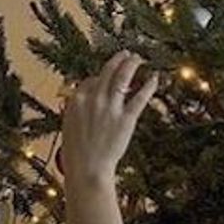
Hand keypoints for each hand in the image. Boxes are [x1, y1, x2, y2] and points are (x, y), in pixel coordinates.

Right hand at [59, 50, 159, 185]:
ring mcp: (111, 108)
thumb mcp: (69, 125)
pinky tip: (154, 78)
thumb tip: (80, 99)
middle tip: (126, 53)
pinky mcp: (126, 119)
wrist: (87, 169)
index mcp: (77, 100)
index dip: (101, 77)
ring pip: (123, 78)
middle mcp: (94, 99)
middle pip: (107, 71)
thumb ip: (76, 109)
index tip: (107, 76)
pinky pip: (139, 97)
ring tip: (137, 58)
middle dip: (118, 59)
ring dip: (131, 64)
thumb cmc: (76, 152)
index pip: (91, 80)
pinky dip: (148, 86)